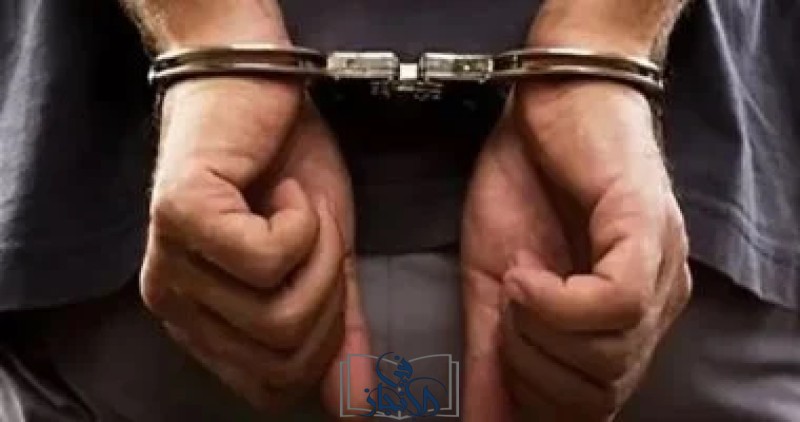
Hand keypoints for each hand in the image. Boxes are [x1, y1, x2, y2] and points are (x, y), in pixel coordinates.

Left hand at [140, 78, 371, 413]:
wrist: (260, 90)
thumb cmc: (287, 170)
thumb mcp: (329, 263)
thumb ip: (341, 334)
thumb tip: (362, 408)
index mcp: (207, 324)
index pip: (274, 386)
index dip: (325, 345)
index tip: (332, 278)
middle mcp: (177, 305)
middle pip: (282, 356)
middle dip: (328, 295)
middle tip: (318, 235)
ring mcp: (172, 264)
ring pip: (277, 312)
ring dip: (317, 252)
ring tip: (298, 207)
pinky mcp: (181, 217)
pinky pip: (265, 258)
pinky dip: (300, 221)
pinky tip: (282, 189)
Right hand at [462, 81, 691, 420]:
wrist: (542, 102)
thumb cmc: (522, 182)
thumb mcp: (492, 283)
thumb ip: (490, 356)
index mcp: (617, 322)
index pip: (592, 407)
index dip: (535, 398)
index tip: (499, 355)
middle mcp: (651, 304)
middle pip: (601, 393)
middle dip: (532, 369)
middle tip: (504, 316)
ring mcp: (658, 268)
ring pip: (610, 355)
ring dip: (540, 331)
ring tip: (516, 284)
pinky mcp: (649, 230)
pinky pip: (616, 304)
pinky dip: (557, 302)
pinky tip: (527, 272)